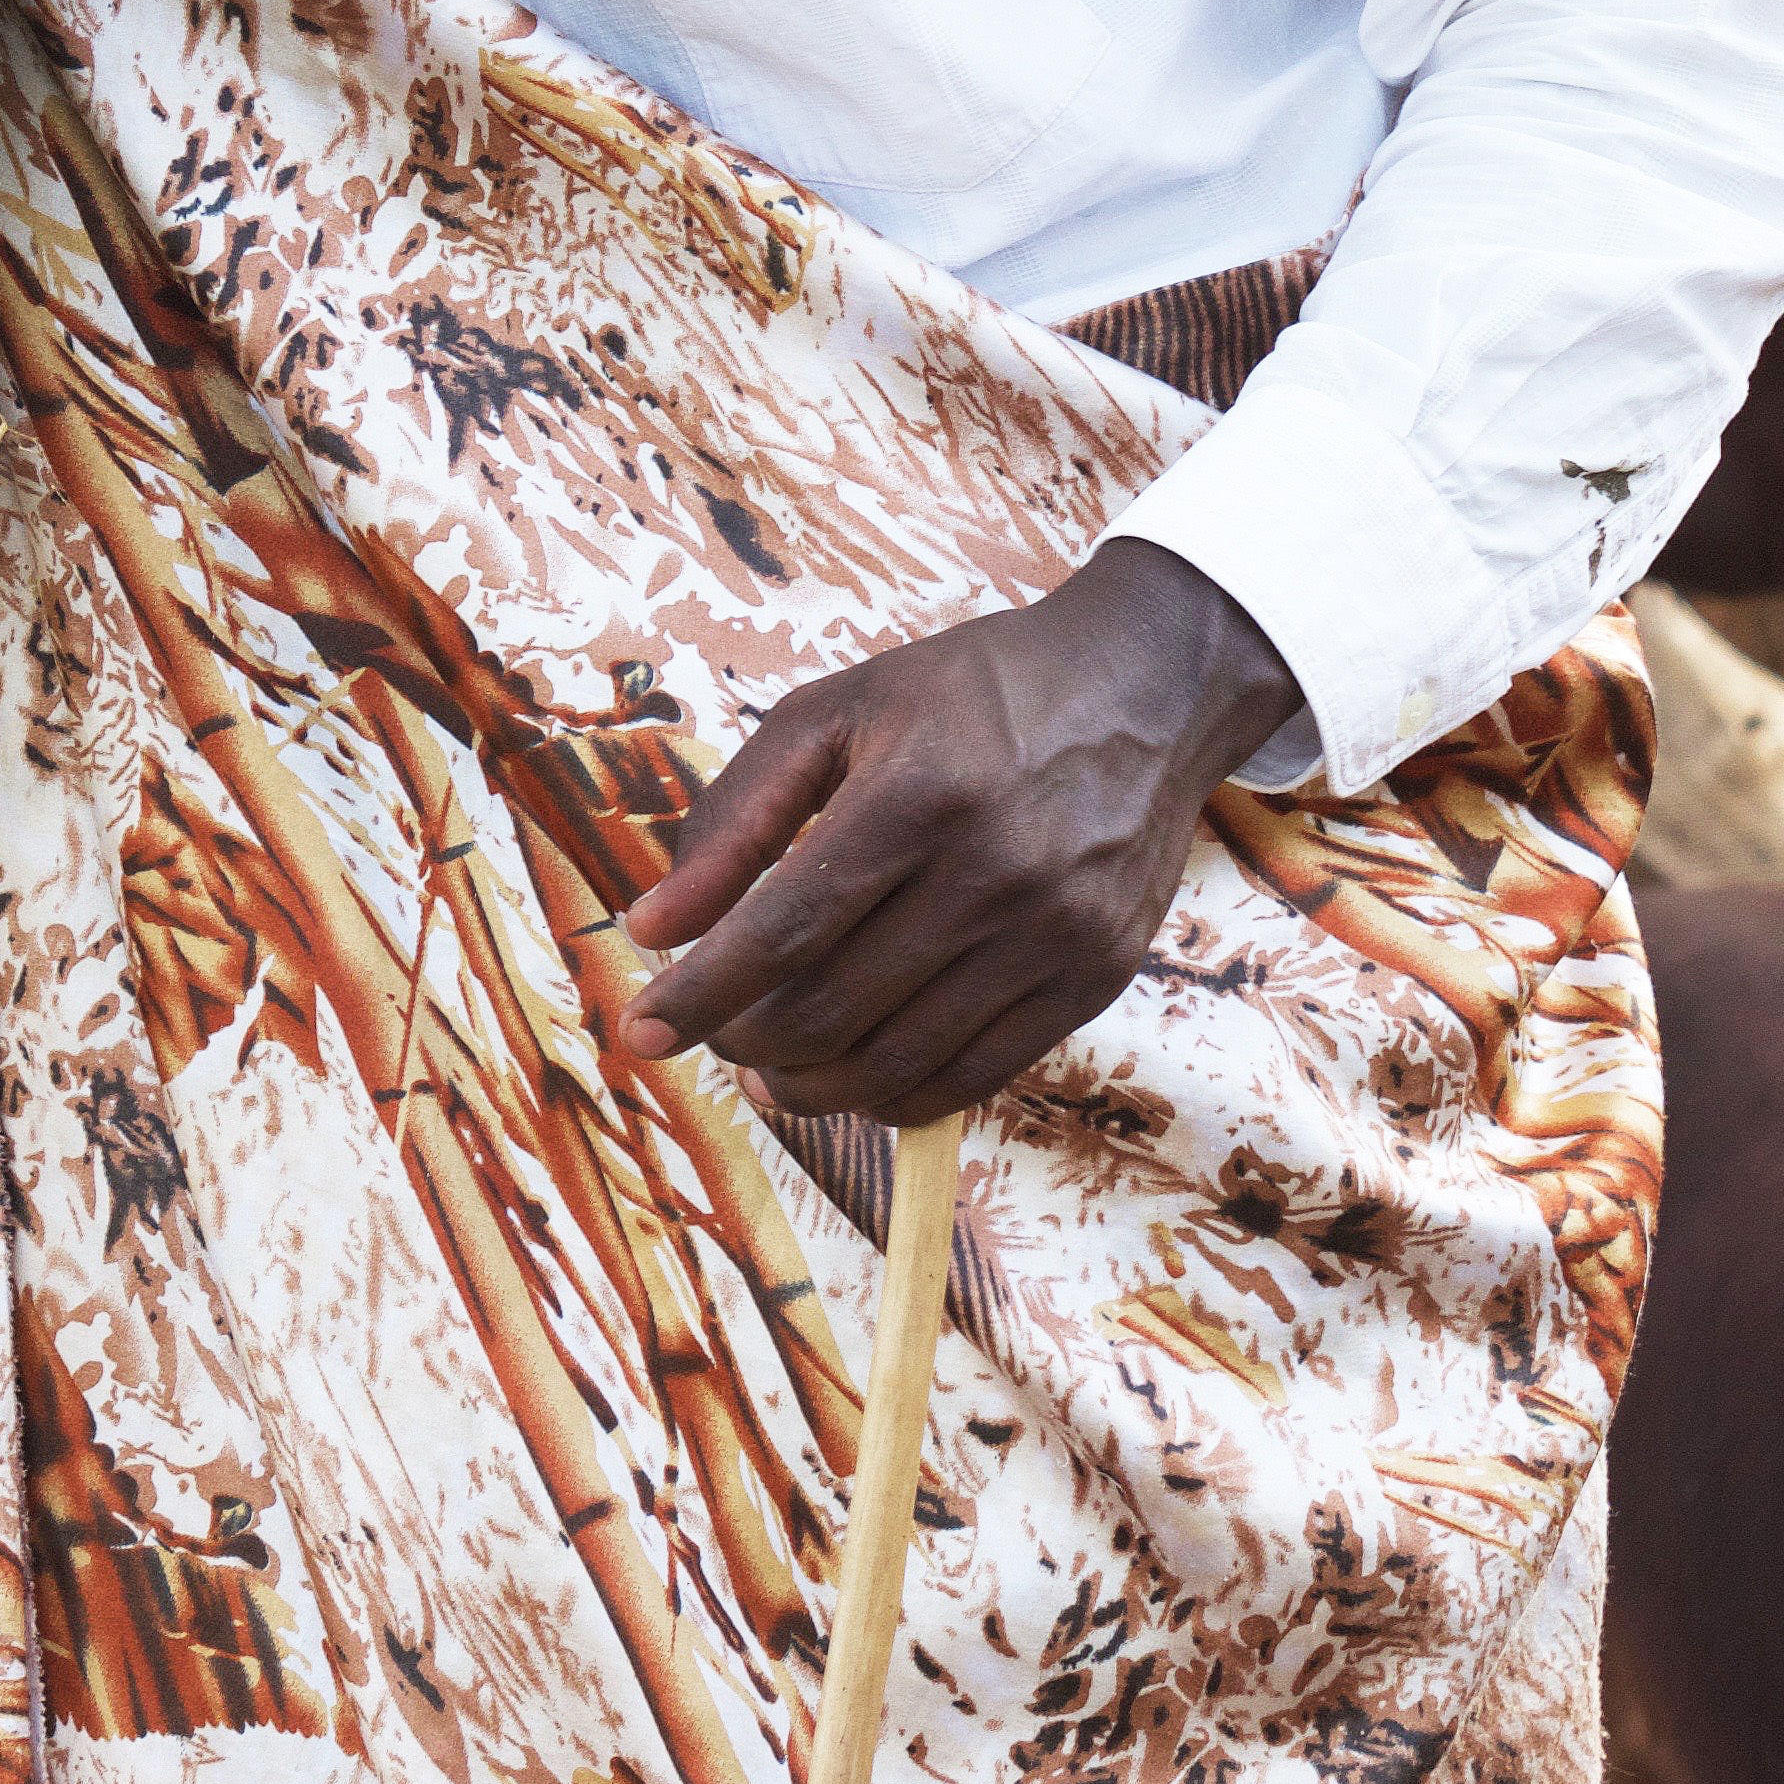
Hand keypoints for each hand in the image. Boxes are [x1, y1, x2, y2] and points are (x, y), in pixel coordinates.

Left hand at [613, 542, 1301, 1125]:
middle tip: (710, 1033)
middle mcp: (991, 874)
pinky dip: (895, 1096)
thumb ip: (738, 815)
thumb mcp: (837, 710)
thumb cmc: (969, 692)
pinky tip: (851, 1078)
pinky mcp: (1094, 978)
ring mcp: (1052, 936)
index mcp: (916, 796)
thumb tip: (656, 925)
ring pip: (898, 1061)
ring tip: (767, 1069)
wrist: (1143, 687)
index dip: (700, 993)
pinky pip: (976, 1076)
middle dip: (744, 1039)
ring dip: (810, 1084)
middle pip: (832, 1008)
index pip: (782, 930)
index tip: (640, 1029)